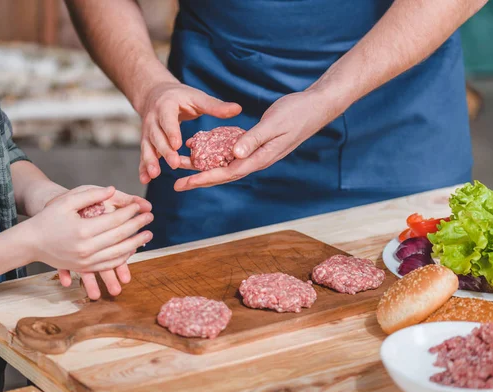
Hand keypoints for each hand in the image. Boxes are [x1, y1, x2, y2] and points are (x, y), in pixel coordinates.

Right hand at [27, 186, 152, 298]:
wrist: (30, 243)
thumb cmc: (48, 218)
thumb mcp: (66, 201)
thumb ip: (91, 195)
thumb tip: (113, 190)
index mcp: (82, 230)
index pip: (115, 220)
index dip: (130, 213)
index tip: (141, 206)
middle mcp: (85, 248)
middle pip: (120, 237)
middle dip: (138, 226)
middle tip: (151, 218)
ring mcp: (85, 261)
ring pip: (118, 253)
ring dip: (135, 244)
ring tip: (148, 235)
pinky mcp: (84, 268)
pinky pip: (108, 264)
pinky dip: (123, 257)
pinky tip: (132, 249)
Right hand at [138, 82, 241, 183]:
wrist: (156, 94)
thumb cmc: (181, 97)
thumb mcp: (197, 98)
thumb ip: (215, 106)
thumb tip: (238, 109)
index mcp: (165, 106)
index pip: (168, 119)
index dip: (171, 132)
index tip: (177, 144)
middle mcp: (153, 119)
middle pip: (157, 136)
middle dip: (165, 151)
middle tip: (175, 164)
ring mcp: (147, 131)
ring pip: (147, 147)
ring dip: (149, 161)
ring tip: (154, 175)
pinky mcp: (146, 141)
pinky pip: (144, 154)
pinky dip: (142, 167)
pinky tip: (145, 179)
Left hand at [174, 90, 334, 190]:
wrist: (316, 106)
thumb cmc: (297, 113)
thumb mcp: (273, 124)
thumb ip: (254, 139)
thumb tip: (234, 155)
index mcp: (260, 157)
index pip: (228, 173)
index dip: (205, 178)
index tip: (186, 183)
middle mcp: (257, 159)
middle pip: (223, 174)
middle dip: (200, 179)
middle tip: (177, 184)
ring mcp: (257, 153)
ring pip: (226, 164)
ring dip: (205, 167)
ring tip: (184, 167)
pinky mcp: (256, 143)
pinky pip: (232, 153)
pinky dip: (217, 153)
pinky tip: (203, 149)